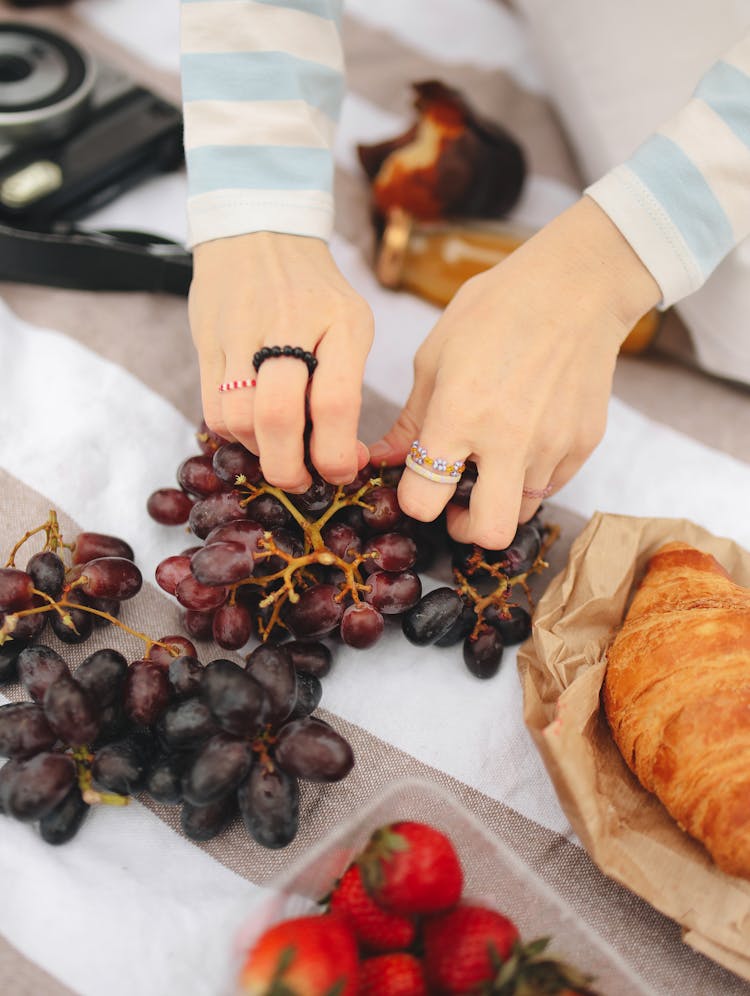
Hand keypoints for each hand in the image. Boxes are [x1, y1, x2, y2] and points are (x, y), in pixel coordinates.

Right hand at [189, 232, 373, 490]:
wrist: (258, 229)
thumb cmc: (314, 291)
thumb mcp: (349, 324)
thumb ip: (345, 386)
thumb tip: (343, 460)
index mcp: (340, 322)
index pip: (335, 402)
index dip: (336, 454)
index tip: (341, 473)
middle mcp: (289, 325)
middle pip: (277, 417)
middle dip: (289, 468)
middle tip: (301, 482)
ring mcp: (241, 331)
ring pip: (239, 419)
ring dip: (259, 451)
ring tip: (277, 448)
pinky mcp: (207, 341)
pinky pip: (213, 409)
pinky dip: (233, 434)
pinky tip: (251, 427)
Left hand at [369, 197, 660, 548]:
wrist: (575, 288)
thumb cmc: (495, 310)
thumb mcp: (435, 357)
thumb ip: (411, 419)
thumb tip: (384, 459)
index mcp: (459, 416)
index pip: (424, 500)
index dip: (414, 500)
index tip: (417, 485)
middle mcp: (508, 441)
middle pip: (487, 532)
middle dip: (464, 528)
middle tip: (456, 505)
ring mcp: (552, 447)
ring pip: (522, 512)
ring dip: (500, 498)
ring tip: (492, 462)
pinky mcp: (584, 444)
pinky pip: (552, 485)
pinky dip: (532, 475)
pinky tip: (524, 440)